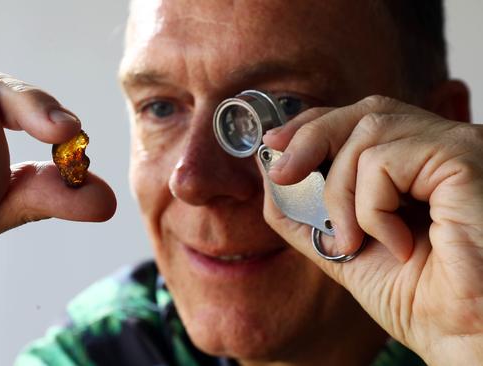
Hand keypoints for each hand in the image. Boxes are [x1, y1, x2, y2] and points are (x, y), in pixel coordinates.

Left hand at [259, 95, 482, 363]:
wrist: (464, 335)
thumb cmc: (421, 299)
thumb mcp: (344, 248)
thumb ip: (307, 210)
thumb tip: (269, 170)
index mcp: (420, 164)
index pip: (364, 118)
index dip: (315, 124)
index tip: (274, 143)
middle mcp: (444, 147)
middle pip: (367, 112)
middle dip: (311, 138)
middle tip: (282, 175)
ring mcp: (457, 149)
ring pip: (369, 134)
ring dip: (340, 193)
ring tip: (354, 241)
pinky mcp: (463, 159)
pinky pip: (386, 162)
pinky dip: (371, 207)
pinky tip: (397, 243)